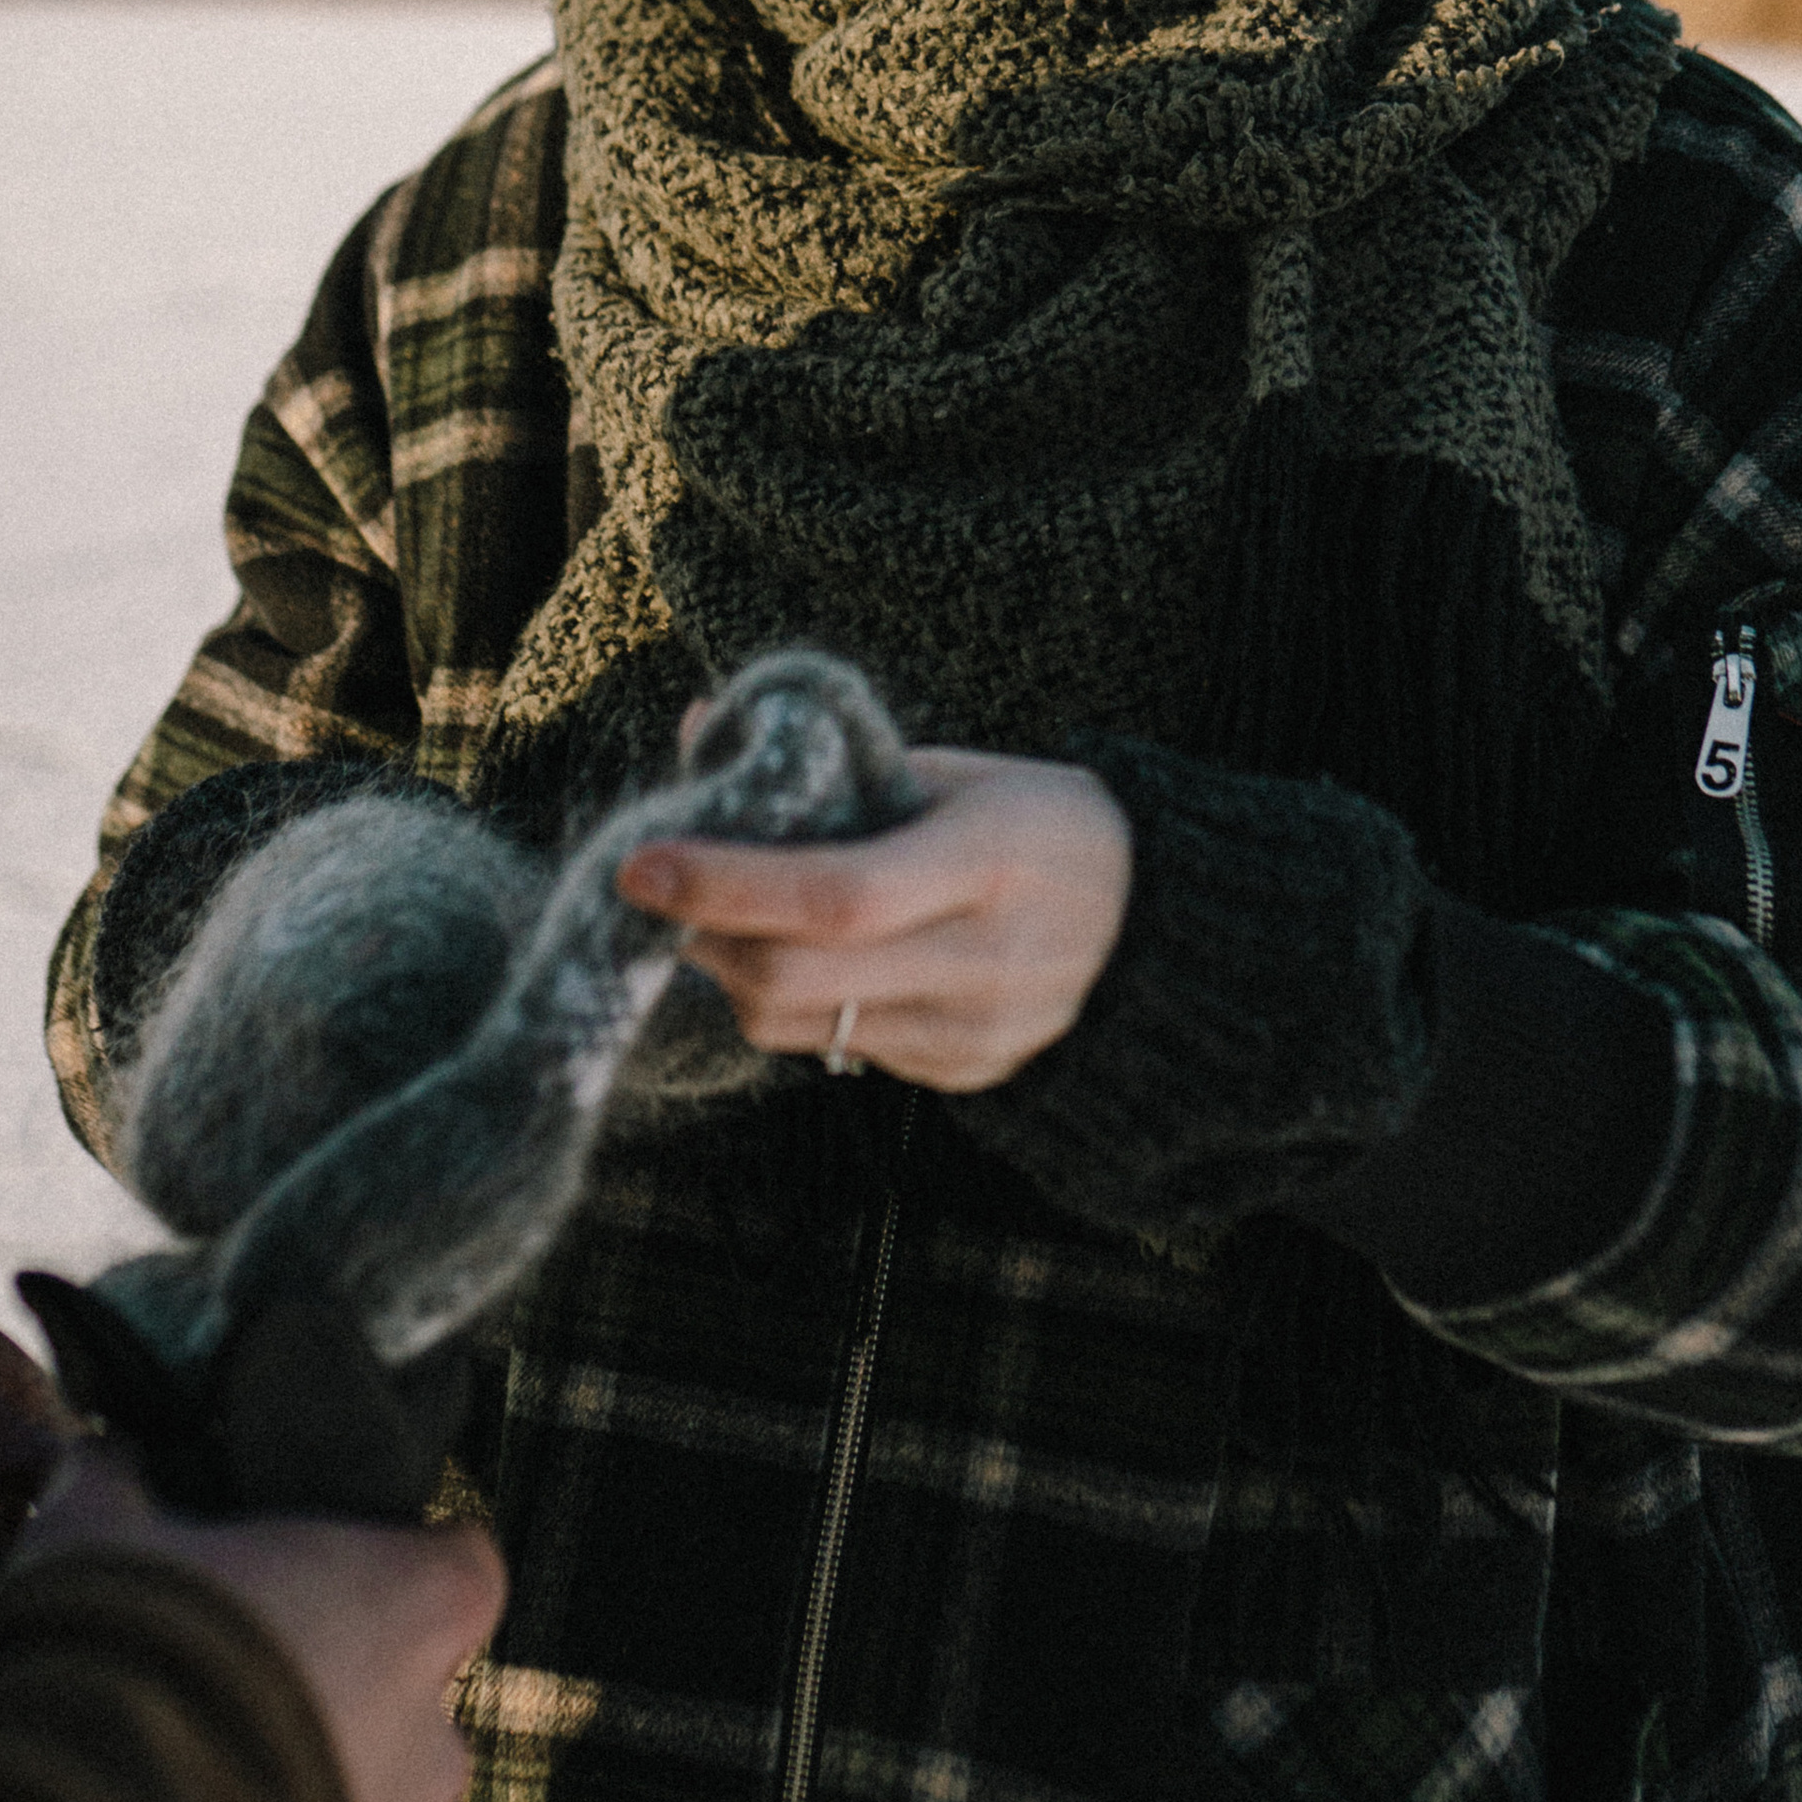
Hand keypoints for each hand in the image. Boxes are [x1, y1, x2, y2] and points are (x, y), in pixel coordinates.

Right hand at [16, 1440, 504, 1801]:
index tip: (348, 1563)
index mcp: (410, 1612)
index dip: (410, 1562)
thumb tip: (105, 1452)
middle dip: (342, 1696)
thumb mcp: (100, 1530)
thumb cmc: (121, 1656)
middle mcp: (431, 1740)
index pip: (464, 1567)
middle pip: (418, 1702)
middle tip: (238, 1688)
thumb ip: (121, 1483)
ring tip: (198, 1794)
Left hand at [620, 748, 1132, 1092]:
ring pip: (797, 1027)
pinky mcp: (963, 1076)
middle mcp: (983, 960)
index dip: (726, 884)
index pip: (835, 893)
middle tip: (664, 892)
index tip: (644, 862)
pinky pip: (839, 1049)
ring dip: (736, 975)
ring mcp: (973, 1032)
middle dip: (704, 939)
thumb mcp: (964, 770)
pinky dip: (798, 1003)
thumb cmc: (1047, 822)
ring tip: (730, 921)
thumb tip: (696, 725)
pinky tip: (813, 958)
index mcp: (990, 860)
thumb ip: (835, 761)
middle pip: (794, 979)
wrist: (1158, 928)